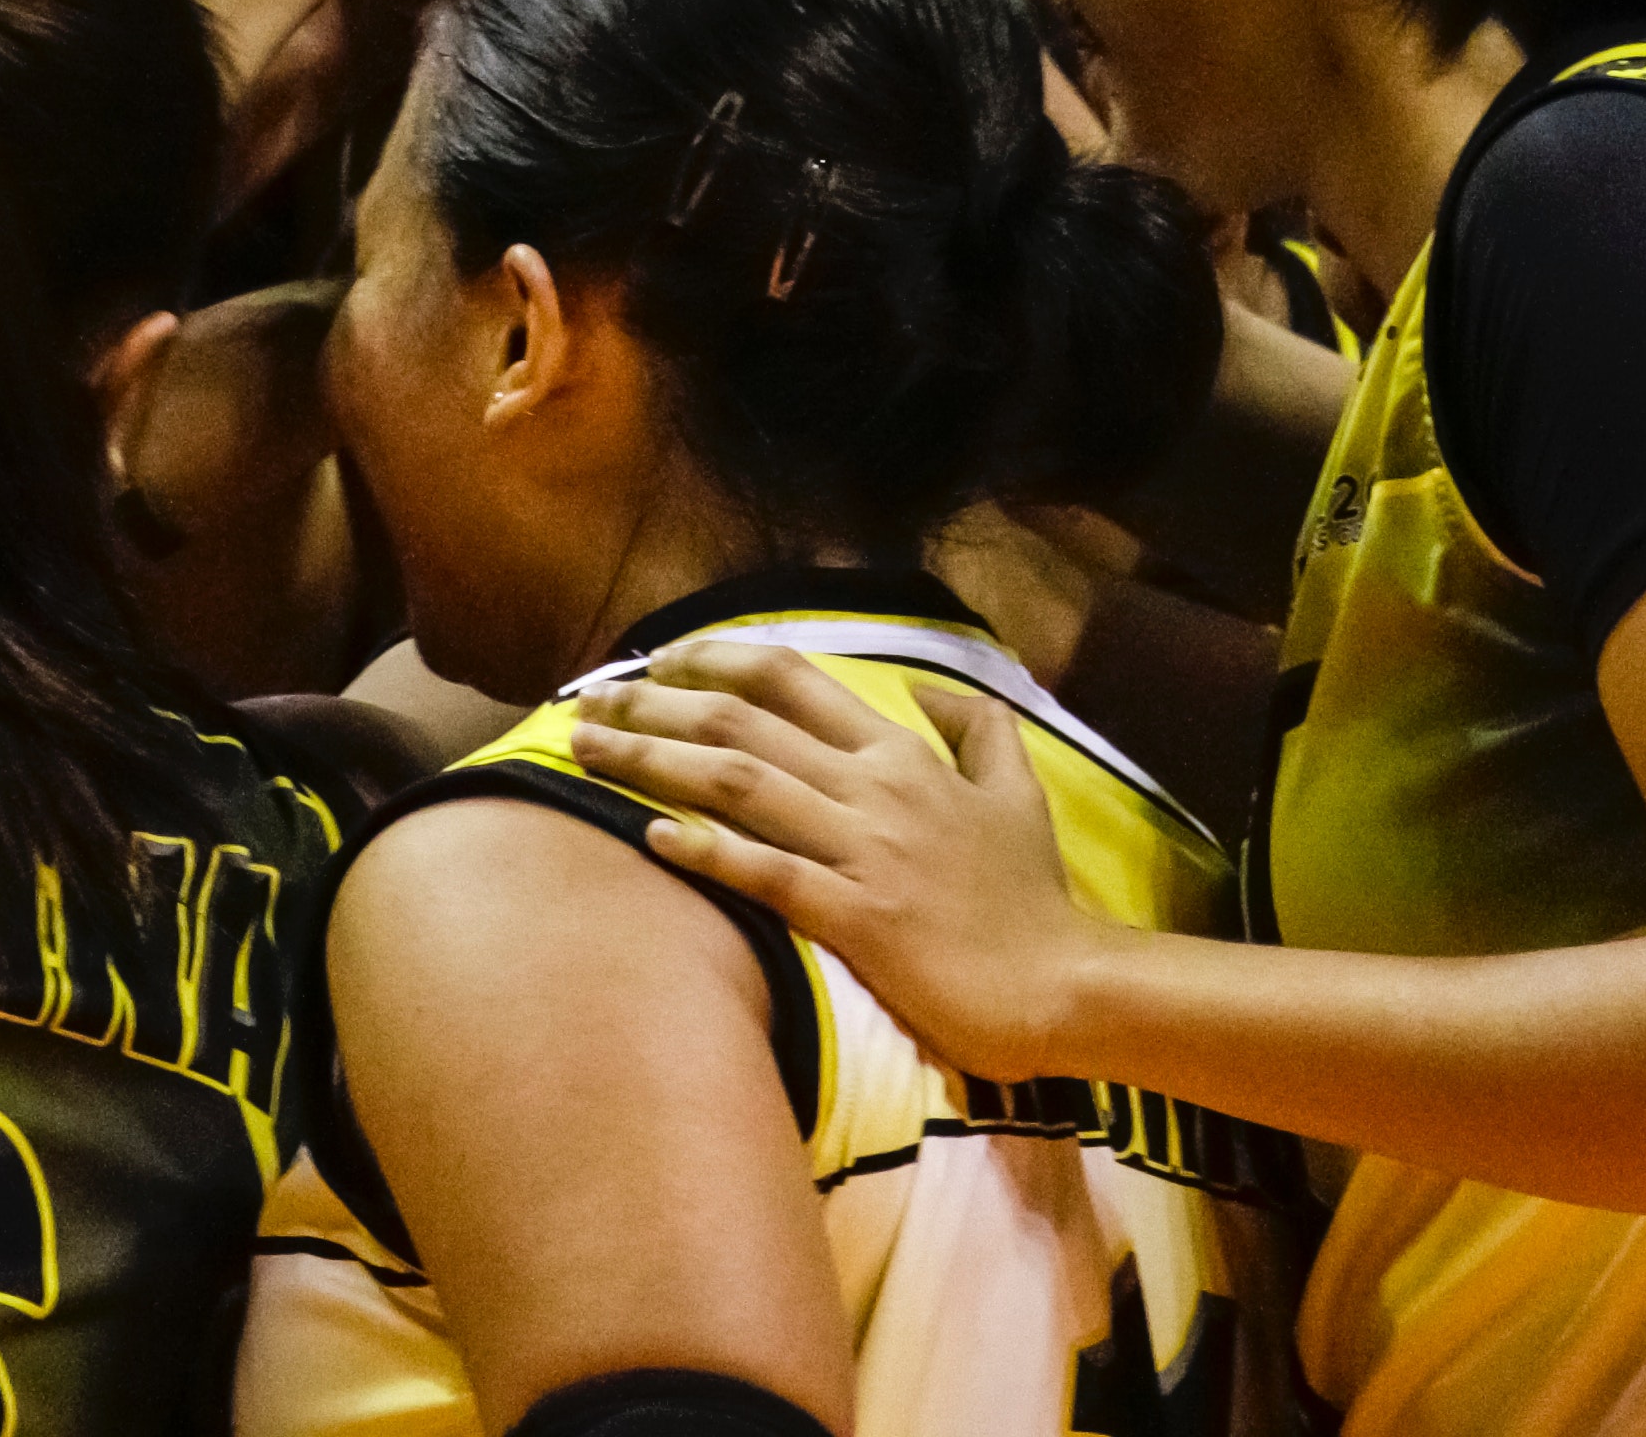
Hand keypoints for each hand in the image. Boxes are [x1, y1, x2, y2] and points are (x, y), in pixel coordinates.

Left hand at [566, 637, 1122, 1083]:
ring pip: (739, 785)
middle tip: (586, 702)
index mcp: (899, 753)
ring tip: (584, 750)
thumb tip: (932, 689)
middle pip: (742, 722)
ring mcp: (863, 851)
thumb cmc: (1032, 898)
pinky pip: (769, 874)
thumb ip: (978, 729)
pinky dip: (708, 852)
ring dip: (652, 761)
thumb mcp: (1017, 791)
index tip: (655, 662)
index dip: (713, 660)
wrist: (1061, 986)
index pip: (790, 679)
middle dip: (653, 705)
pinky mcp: (858, 918)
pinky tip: (651, 838)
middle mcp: (871, 788)